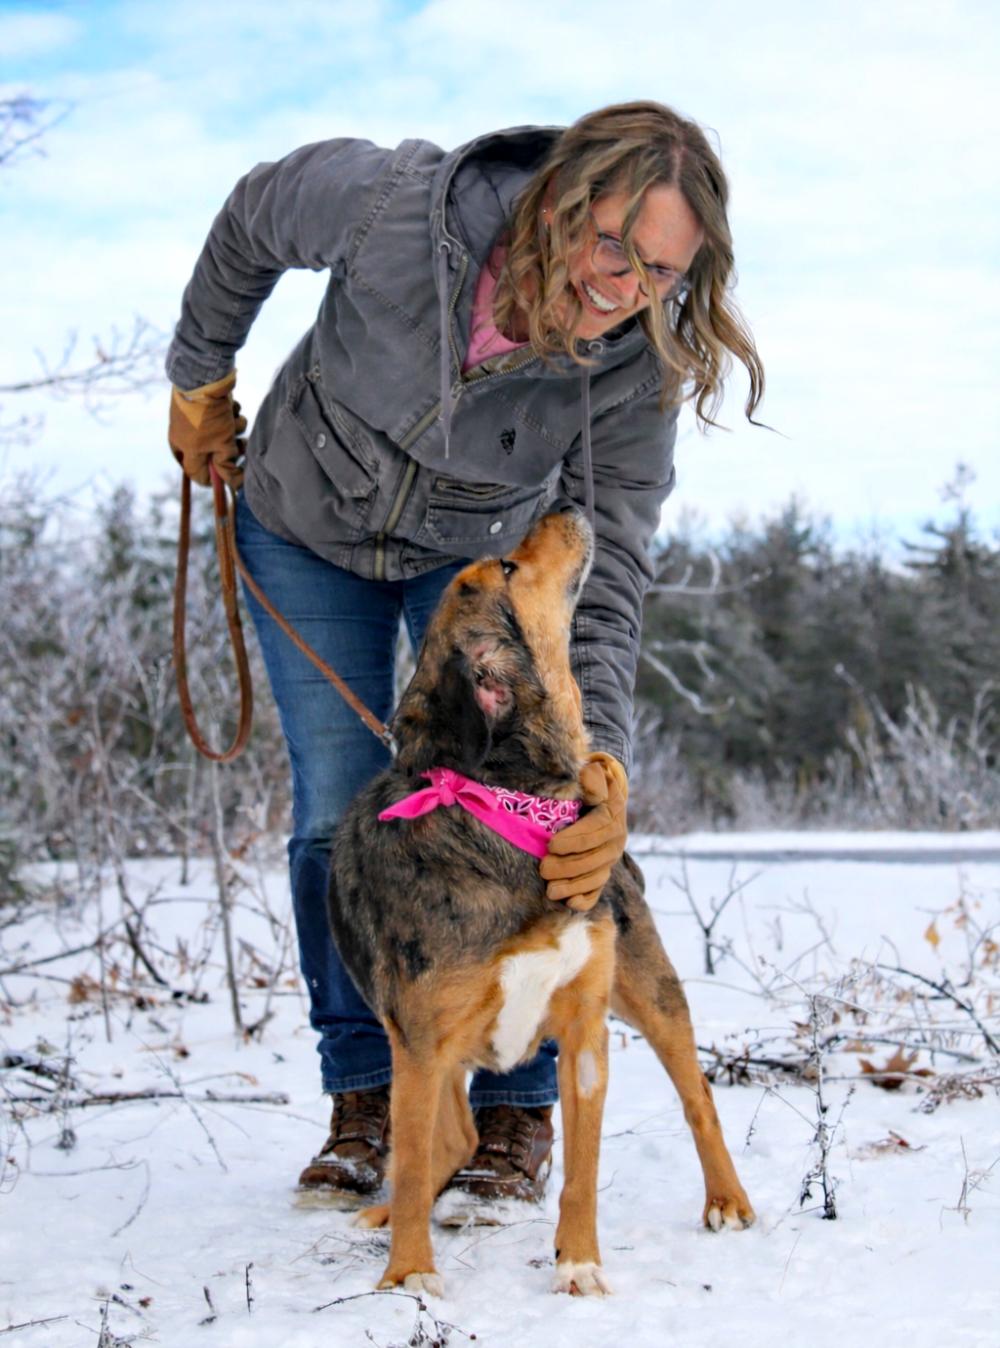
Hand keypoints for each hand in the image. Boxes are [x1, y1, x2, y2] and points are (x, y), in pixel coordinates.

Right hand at [168, 370, 246, 488]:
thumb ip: (227, 467)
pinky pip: (222, 419)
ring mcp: (195, 421)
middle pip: (215, 455)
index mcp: (184, 451)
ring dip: (233, 430)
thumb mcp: (221, 445)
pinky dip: (229, 415)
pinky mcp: (205, 407)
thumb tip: (235, 486)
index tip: (237, 472)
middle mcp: (186, 438)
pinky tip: (231, 406)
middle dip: (230, 450)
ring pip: (222, 435)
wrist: (202, 375)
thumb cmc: (209, 415)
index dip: (220, 478)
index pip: (200, 476)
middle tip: (241, 445)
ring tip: (235, 421)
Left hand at [539, 752, 627, 911]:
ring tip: (550, 890)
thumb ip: (592, 776)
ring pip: (595, 877)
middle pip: (593, 858)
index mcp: (611, 815)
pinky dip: (586, 899)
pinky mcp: (603, 872)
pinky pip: (598, 890)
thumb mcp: (593, 774)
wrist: (603, 799)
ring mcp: (610, 858)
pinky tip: (571, 904)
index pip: (594, 831)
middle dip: (567, 866)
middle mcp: (615, 840)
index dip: (573, 840)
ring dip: (573, 886)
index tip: (550, 844)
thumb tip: (590, 780)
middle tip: (543, 868)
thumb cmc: (589, 785)